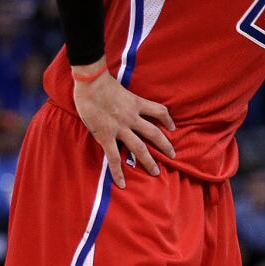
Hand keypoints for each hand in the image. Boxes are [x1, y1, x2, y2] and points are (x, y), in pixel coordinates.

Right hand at [72, 60, 174, 188]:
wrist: (91, 83)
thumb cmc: (102, 82)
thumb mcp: (121, 89)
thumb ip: (125, 98)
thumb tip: (124, 101)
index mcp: (137, 104)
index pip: (159, 111)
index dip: (168, 119)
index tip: (173, 127)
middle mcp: (133, 117)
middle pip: (154, 133)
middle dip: (165, 146)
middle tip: (173, 155)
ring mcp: (120, 128)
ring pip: (139, 148)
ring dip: (149, 161)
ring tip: (156, 172)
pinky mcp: (106, 136)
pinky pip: (114, 157)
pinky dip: (118, 172)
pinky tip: (122, 183)